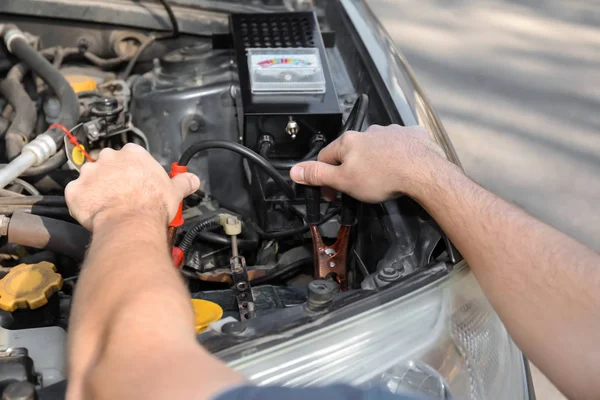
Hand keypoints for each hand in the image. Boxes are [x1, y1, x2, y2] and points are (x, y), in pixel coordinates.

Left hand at [65, 144, 199, 229]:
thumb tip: (193, 180)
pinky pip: (76, 195)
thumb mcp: (174, 191)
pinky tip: (95, 213)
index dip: (134, 170)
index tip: (138, 181)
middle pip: (109, 165)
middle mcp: (109, 158)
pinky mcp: (75, 190)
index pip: (131, 156)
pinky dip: (83, 203)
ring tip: (109, 206)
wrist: (130, 222)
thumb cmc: (152, 204)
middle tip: (124, 195)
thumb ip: (183, 182)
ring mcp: (89, 173)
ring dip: (97, 189)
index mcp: (133, 154)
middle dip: (114, 178)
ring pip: (91, 179)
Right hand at [290, 124, 451, 202]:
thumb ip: (318, 175)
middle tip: (356, 189)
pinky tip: (400, 168)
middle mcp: (368, 132)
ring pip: (375, 147)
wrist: (423, 171)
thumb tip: (294, 170)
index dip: (324, 177)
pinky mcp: (411, 136)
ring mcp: (391, 132)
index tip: (330, 194)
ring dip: (374, 160)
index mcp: (349, 142)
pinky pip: (399, 144)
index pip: (326, 157)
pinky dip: (396, 155)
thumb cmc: (383, 177)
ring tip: (381, 180)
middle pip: (351, 151)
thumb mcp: (343, 181)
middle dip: (351, 168)